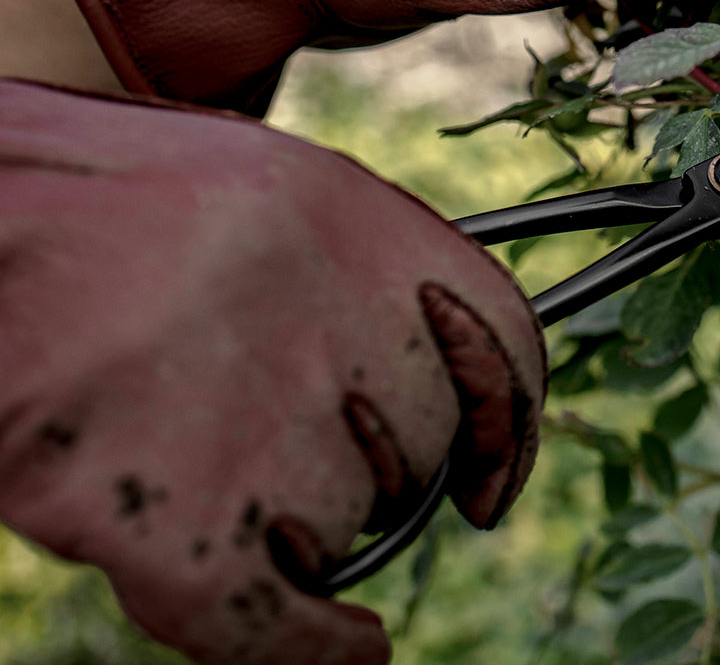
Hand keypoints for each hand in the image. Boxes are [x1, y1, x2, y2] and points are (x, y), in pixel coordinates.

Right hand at [0, 80, 544, 664]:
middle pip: (421, 447)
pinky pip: (280, 628)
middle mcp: (332, 322)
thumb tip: (438, 353)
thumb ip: (366, 268)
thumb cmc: (122, 200)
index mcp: (362, 227)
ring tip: (196, 438)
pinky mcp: (169, 520)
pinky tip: (347, 647)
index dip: (508, 417)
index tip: (489, 471)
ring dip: (294, 512)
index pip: (503, 343)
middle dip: (378, 456)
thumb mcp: (275, 189)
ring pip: (344, 525)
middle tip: (285, 422)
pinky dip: (315, 651)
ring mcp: (258, 424)